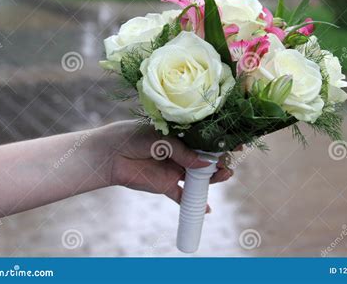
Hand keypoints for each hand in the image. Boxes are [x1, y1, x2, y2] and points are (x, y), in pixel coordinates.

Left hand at [98, 121, 232, 211]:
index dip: (222, 141)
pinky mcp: (166, 186)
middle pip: (207, 159)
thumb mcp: (160, 138)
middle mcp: (181, 153)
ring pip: (200, 177)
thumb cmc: (132, 137)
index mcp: (181, 135)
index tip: (238, 143)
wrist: (107, 155)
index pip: (206, 138)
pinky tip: (207, 210)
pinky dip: (195, 204)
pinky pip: (183, 197)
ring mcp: (175, 170)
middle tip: (228, 162)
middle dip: (221, 161)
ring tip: (224, 175)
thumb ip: (183, 152)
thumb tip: (207, 164)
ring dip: (214, 178)